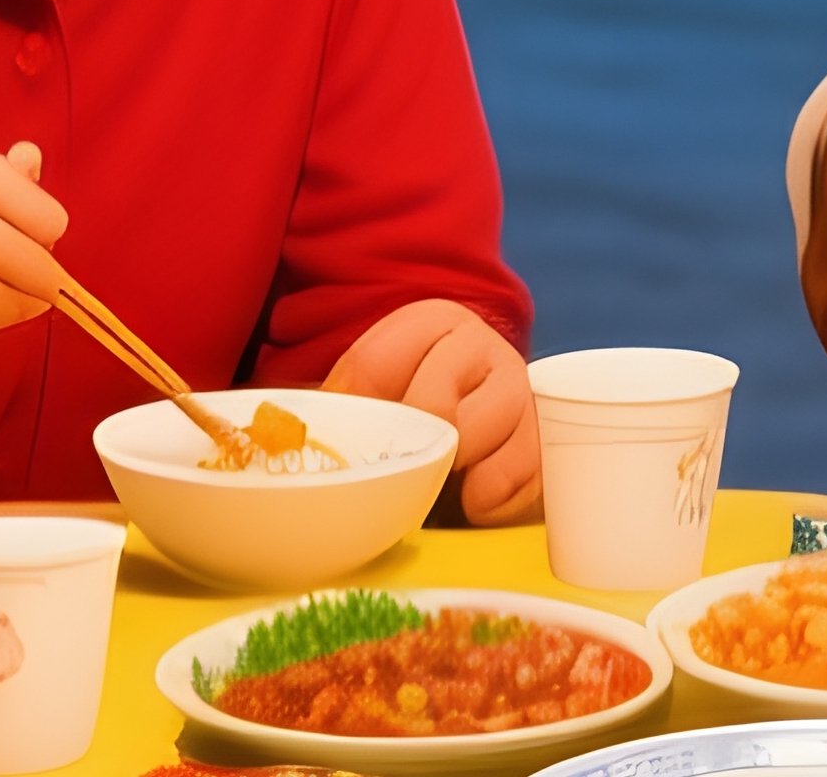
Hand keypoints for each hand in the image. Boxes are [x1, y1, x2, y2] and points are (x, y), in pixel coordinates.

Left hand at [324, 299, 540, 524]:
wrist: (487, 415)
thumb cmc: (414, 407)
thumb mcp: (374, 391)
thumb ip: (336, 407)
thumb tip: (280, 437)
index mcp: (428, 323)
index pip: (374, 365)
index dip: (355, 416)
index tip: (353, 451)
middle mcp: (479, 343)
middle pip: (433, 404)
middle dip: (411, 450)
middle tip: (401, 477)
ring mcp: (520, 385)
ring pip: (482, 432)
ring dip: (454, 475)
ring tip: (441, 489)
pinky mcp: (547, 432)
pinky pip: (516, 475)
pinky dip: (488, 503)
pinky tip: (473, 502)